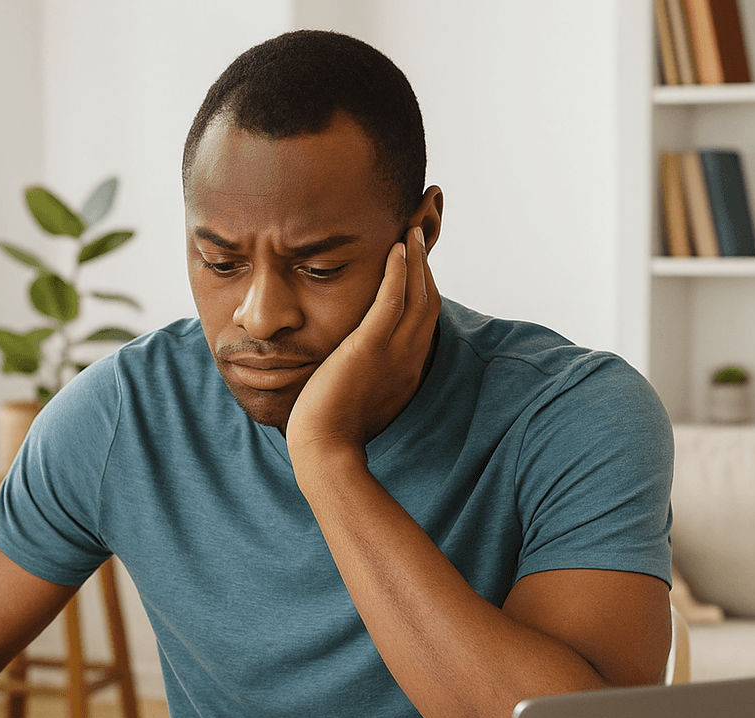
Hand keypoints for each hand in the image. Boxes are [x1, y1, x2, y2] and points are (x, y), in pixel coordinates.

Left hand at [286, 225, 440, 465]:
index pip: (424, 318)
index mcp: (408, 369)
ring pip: (417, 294)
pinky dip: (399, 272)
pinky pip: (392, 302)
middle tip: (422, 229)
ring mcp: (393, 353)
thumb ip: (365, 374)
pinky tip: (396, 248)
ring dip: (416, 258)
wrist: (324, 451)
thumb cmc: (332, 429)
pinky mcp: (369, 349)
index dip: (424, 285)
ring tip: (411, 228)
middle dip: (427, 263)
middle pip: (429, 299)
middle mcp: (409, 358)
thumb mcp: (360, 396)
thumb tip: (354, 364)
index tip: (417, 260)